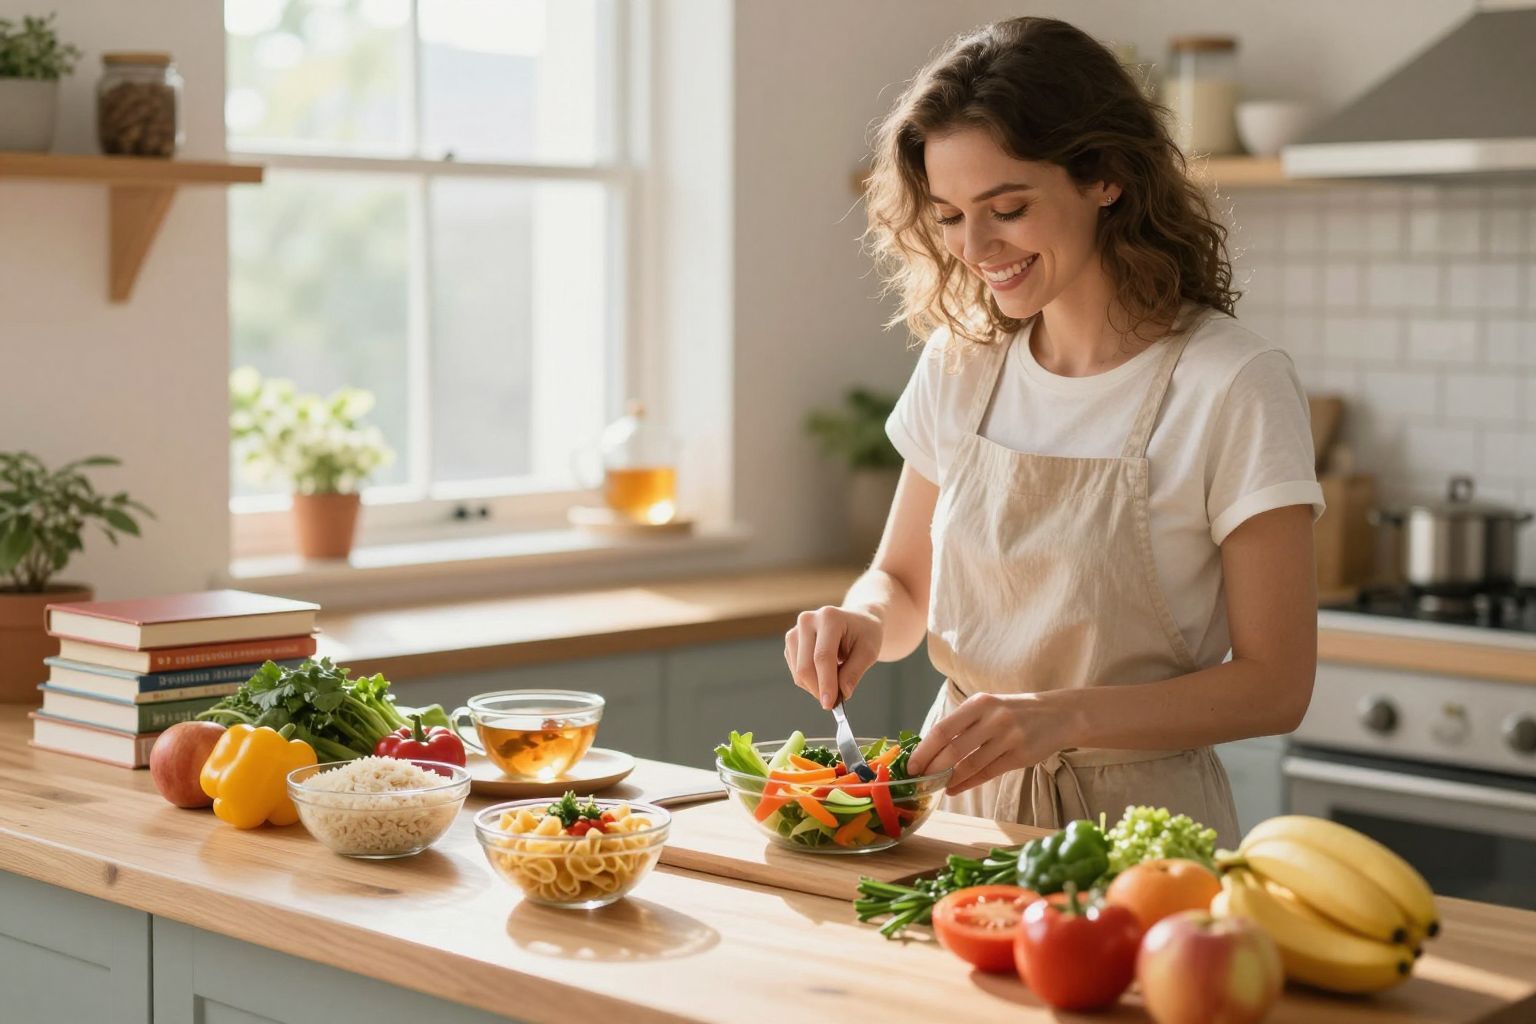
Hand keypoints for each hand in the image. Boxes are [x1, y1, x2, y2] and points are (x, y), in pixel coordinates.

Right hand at [784, 605, 882, 708]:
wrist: (857, 621)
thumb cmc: (864, 633)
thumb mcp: (869, 651)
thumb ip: (855, 671)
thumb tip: (842, 692)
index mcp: (829, 617)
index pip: (823, 656)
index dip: (826, 683)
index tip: (830, 704)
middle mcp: (807, 621)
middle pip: (805, 666)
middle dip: (819, 689)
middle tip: (835, 702)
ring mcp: (795, 631)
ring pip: (798, 672)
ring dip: (815, 686)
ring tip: (836, 680)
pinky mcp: (791, 642)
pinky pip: (796, 672)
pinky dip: (810, 681)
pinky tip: (826, 673)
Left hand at [908, 692, 1060, 794]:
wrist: (1059, 714)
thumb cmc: (1014, 712)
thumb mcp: (989, 708)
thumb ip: (963, 725)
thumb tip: (929, 750)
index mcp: (979, 703)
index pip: (944, 729)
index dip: (924, 750)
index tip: (911, 765)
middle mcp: (993, 718)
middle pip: (954, 750)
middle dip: (933, 769)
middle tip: (920, 781)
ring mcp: (1009, 737)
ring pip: (970, 765)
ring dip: (950, 780)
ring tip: (936, 787)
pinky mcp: (1021, 755)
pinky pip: (988, 773)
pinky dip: (968, 784)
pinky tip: (955, 789)